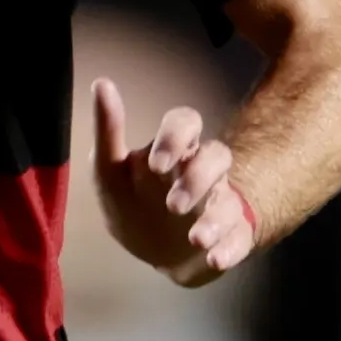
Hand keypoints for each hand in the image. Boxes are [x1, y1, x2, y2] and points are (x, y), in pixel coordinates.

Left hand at [89, 77, 257, 287]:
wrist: (151, 253)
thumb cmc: (132, 204)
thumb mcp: (109, 173)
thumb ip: (107, 132)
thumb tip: (102, 83)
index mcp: (173, 151)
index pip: (186, 123)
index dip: (176, 137)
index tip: (155, 163)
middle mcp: (201, 172)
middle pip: (217, 155)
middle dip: (197, 178)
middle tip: (172, 205)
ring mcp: (219, 204)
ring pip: (229, 200)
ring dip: (216, 217)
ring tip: (196, 238)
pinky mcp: (230, 236)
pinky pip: (239, 239)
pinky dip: (229, 248)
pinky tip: (214, 258)